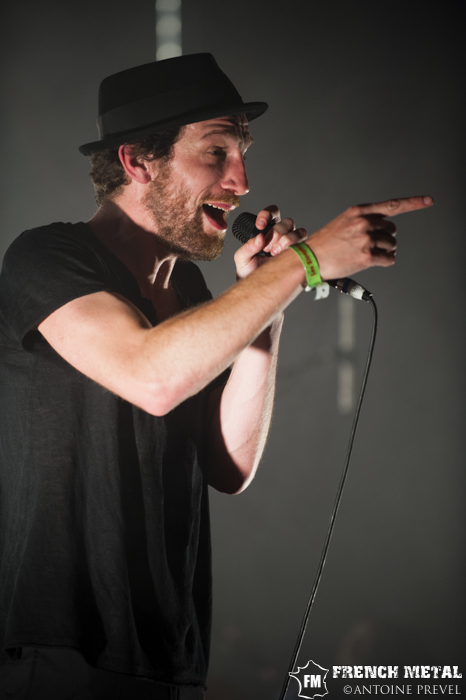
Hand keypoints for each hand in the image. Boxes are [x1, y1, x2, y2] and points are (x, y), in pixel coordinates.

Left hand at [234, 204, 307, 279]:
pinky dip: (296, 247)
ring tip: (275, 253)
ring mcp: (293, 244)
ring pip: (297, 231)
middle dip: (276, 232)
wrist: (259, 290)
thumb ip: (247, 248)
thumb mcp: (242, 260)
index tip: (260, 226)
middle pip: (287, 222)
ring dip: (287, 240)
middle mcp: (282, 235)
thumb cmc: (250, 274)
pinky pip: (305, 244)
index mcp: (268, 231)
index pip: (272, 214)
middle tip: (267, 248)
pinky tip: (285, 256)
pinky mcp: (301, 254)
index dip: (267, 215)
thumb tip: (259, 237)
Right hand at [305, 196, 432, 279]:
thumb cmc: (326, 243)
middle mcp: (364, 223)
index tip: (429, 200)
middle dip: (384, 238)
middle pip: (392, 230)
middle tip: (367, 245)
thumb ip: (364, 220)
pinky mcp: (367, 256)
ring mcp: (366, 239)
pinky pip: (388, 259)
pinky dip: (384, 261)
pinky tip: (370, 262)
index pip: (392, 205)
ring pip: (391, 245)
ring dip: (383, 251)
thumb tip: (385, 228)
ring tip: (364, 254)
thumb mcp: (343, 222)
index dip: (413, 203)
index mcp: (359, 212)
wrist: (309, 258)